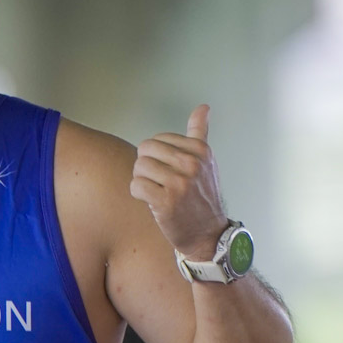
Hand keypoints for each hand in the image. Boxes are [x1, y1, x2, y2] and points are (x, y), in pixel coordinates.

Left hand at [130, 103, 226, 260]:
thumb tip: (203, 107)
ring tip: (155, 191)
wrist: (207, 234)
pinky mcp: (166, 202)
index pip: (158, 139)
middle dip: (146, 166)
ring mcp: (179, 183)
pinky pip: (136, 186)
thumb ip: (200, 133)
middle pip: (145, 150)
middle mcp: (192, 164)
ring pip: (139, 167)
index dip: (157, 156)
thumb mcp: (206, 162)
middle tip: (157, 181)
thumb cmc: (202, 198)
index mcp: (200, 151)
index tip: (169, 171)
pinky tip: (151, 201)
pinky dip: (138, 194)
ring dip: (141, 180)